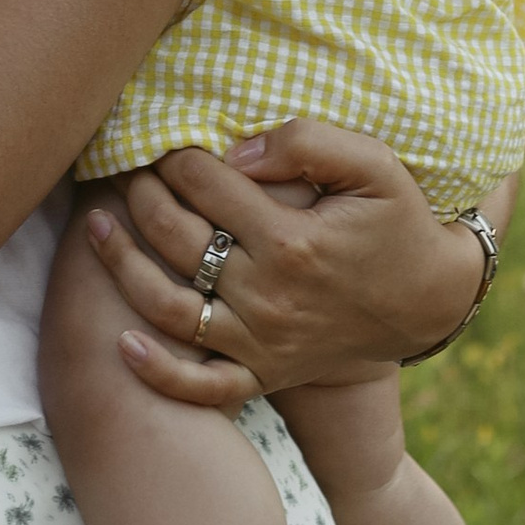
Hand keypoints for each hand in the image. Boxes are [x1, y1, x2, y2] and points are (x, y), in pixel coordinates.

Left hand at [81, 121, 516, 414]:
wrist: (429, 302)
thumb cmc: (399, 223)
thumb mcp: (376, 166)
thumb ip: (307, 142)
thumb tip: (234, 150)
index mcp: (292, 240)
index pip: (206, 185)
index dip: (174, 155)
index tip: (160, 139)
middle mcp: (269, 295)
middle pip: (177, 239)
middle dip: (140, 196)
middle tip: (124, 171)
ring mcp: (262, 341)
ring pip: (171, 308)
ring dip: (123, 267)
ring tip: (95, 228)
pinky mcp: (264, 373)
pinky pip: (202, 385)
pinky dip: (158, 371)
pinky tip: (122, 342)